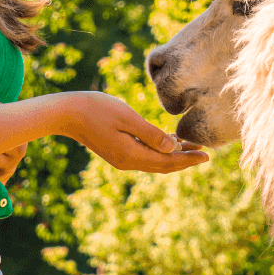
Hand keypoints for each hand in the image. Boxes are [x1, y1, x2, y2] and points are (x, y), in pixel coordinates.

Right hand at [56, 92, 209, 173]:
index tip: (208, 155)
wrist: (65, 113)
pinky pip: (144, 155)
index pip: (168, 161)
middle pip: (163, 165)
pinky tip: (167, 140)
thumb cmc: (96, 109)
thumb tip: (174, 148)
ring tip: (191, 146)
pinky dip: (158, 150)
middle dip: (185, 159)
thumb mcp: (127, 118)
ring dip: (173, 155)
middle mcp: (128, 162)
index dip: (189, 159)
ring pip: (154, 161)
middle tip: (205, 153)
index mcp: (132, 155)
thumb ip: (151, 134)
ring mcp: (121, 158)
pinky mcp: (116, 152)